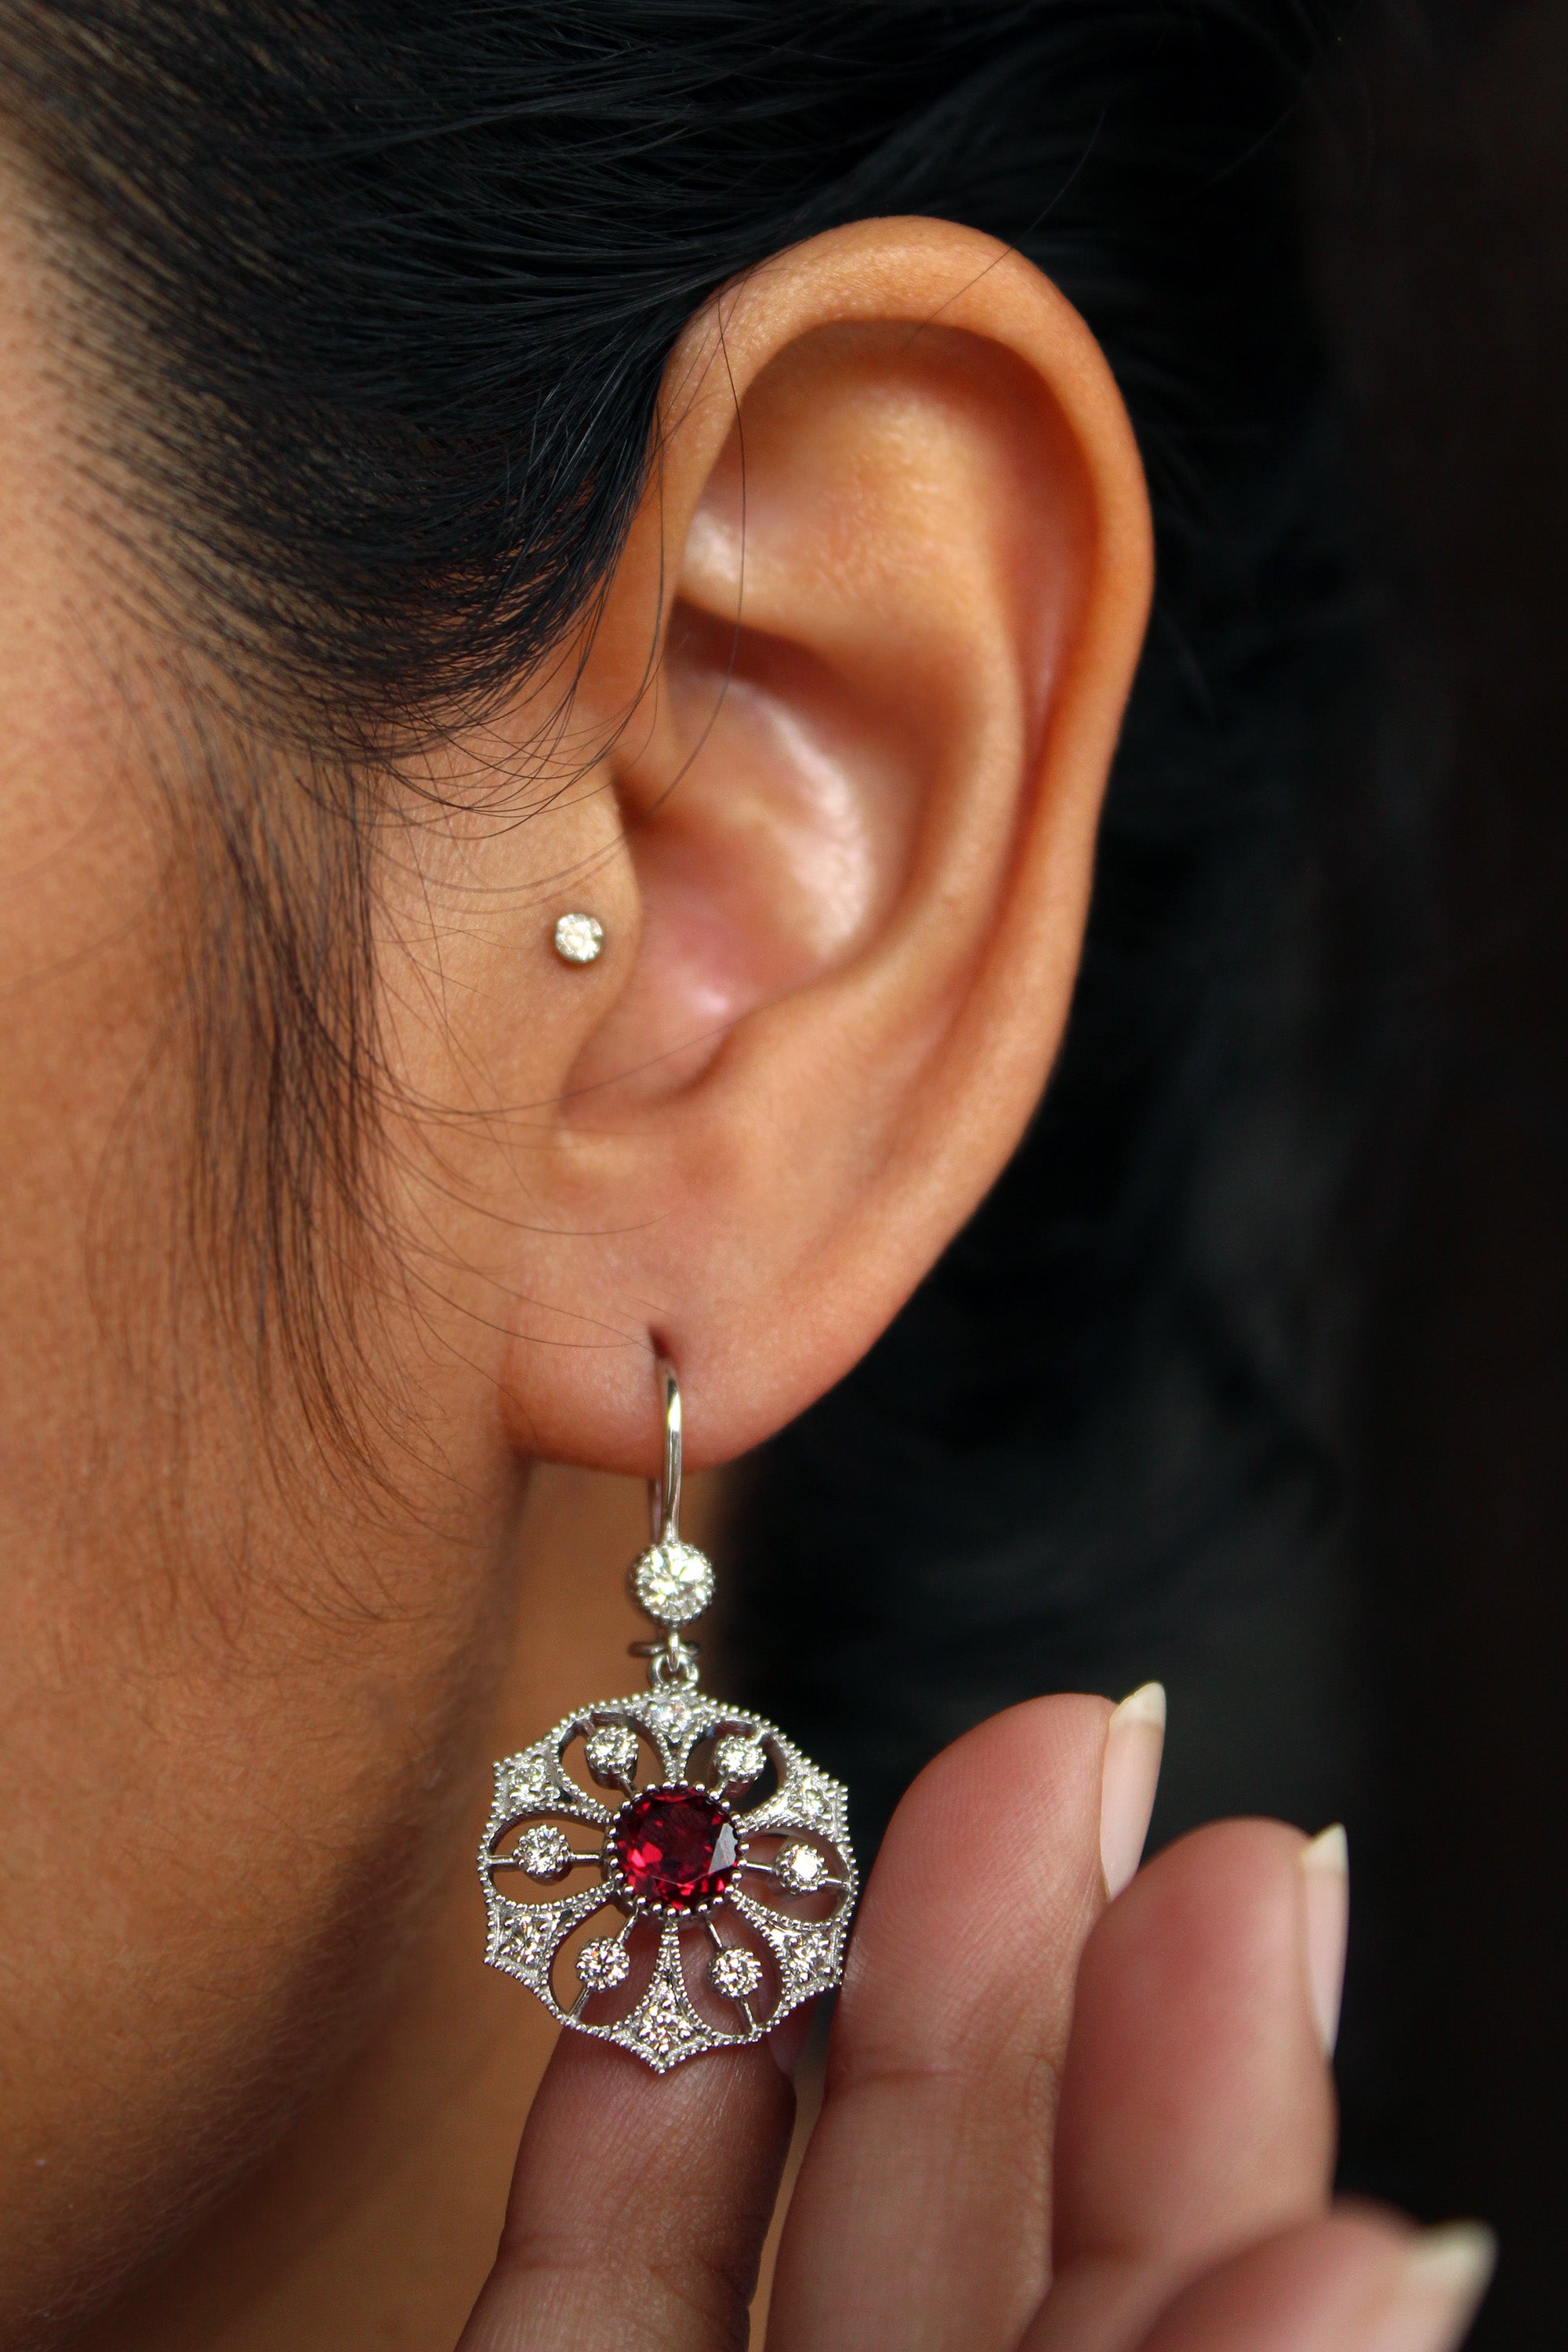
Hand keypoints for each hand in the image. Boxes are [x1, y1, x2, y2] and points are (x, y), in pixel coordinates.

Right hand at [455, 1695, 1492, 2351]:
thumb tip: (1391, 2246)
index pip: (1199, 2337)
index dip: (1220, 2123)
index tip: (1241, 1876)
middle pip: (1008, 2255)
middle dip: (1030, 1988)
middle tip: (1079, 1741)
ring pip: (807, 2256)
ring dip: (825, 2003)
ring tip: (859, 1804)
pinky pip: (579, 2319)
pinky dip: (613, 2140)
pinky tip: (648, 1965)